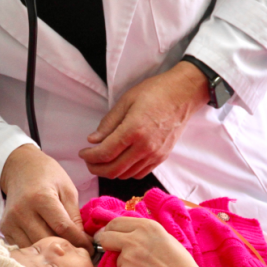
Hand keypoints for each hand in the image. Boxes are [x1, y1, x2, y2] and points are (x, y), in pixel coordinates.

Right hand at [0, 144, 92, 251]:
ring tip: (62, 249)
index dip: (79, 241)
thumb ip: (75, 217)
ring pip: (35, 248)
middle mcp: (22, 211)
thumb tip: (84, 242)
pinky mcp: (4, 228)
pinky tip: (46, 243)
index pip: (63, 228)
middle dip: (66, 249)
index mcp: (41, 198)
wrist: (20, 168)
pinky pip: (23, 247)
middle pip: (47, 241)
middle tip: (78, 251)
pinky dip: (36, 249)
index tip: (90, 249)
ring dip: (50, 252)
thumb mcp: (67, 190)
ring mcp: (11, 221)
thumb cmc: (48, 176)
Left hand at [78, 61, 208, 178]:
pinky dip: (126, 171)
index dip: (89, 157)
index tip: (82, 153)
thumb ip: (108, 123)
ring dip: (110, 171)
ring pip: (126, 174)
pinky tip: (121, 161)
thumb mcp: (126, 101)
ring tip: (103, 160)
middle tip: (89, 161)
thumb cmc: (154, 92)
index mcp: (134, 130)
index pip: (105, 153)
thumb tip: (93, 141)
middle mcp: (145, 147)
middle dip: (96, 168)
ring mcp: (155, 154)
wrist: (183, 94)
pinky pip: (140, 173)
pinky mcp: (162, 157)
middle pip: (113, 170)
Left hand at [97, 217, 197, 266]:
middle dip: (107, 244)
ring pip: (116, 259)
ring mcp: (127, 257)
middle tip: (114, 251)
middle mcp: (134, 239)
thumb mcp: (163, 236)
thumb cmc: (178, 261)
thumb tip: (123, 232)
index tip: (110, 236)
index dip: (110, 230)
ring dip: (125, 265)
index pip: (115, 223)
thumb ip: (142, 232)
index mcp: (145, 226)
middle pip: (106, 238)